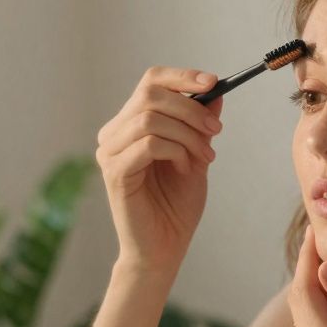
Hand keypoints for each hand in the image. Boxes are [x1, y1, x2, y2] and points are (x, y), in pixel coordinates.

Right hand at [96, 66, 224, 273]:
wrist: (164, 249)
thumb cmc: (176, 206)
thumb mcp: (196, 156)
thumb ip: (200, 125)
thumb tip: (215, 91)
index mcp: (129, 125)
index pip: (151, 82)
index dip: (182, 77)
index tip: (213, 82)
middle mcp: (113, 134)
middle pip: (150, 93)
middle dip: (191, 108)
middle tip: (216, 130)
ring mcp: (109, 153)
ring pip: (151, 119)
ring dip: (188, 134)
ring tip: (204, 158)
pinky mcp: (115, 172)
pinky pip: (149, 143)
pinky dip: (176, 151)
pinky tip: (186, 169)